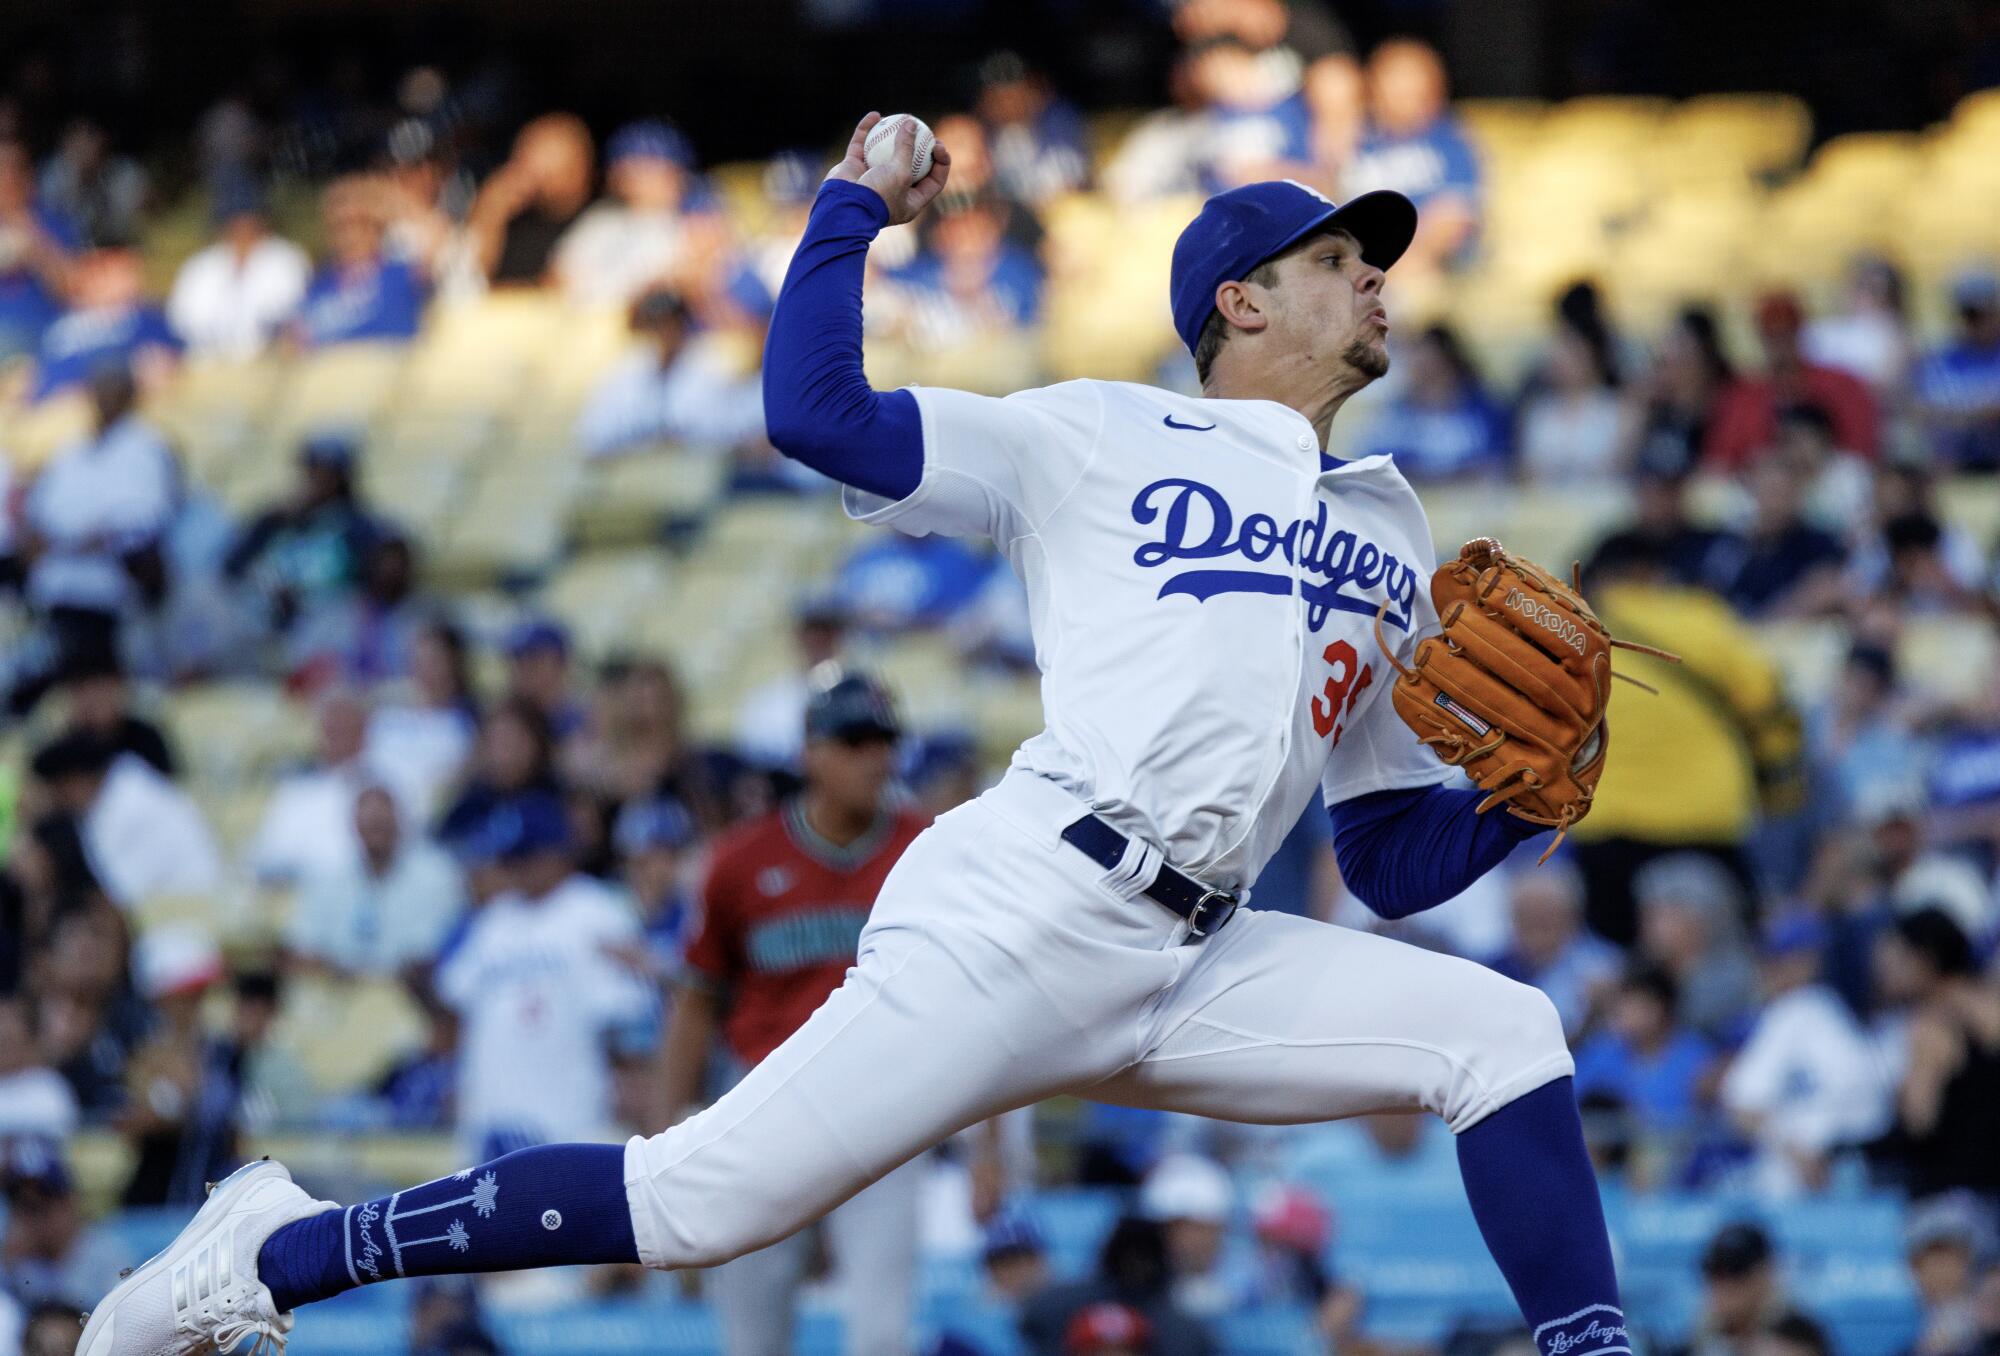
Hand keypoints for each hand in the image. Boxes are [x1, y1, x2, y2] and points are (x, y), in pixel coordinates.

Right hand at [824, 112, 950, 225]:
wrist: (843, 207)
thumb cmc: (878, 195)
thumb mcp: (900, 172)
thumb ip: (907, 147)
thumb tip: (911, 123)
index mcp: (910, 201)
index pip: (933, 181)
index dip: (941, 163)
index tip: (937, 145)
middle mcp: (893, 191)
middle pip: (912, 165)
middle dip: (920, 146)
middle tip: (924, 129)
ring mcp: (872, 179)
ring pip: (885, 152)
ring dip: (892, 135)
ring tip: (901, 118)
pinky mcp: (854, 168)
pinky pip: (862, 144)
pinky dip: (867, 130)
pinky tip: (875, 115)